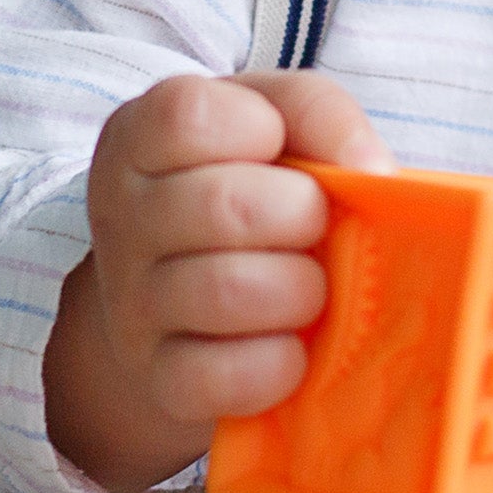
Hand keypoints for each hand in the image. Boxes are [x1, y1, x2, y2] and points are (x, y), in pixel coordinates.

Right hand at [44, 69, 392, 492]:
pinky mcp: (159, 379)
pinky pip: (224, 376)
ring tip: (309, 285)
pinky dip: (280, 363)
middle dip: (302, 215)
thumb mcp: (276, 120)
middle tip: (315, 226)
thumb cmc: (249, 184)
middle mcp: (121, 218)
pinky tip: (290, 342)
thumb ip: (319, 113)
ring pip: (227, 293)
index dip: (260, 129)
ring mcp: (132, 304)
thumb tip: (371, 170)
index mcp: (137, 138)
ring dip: (299, 290)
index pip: (189, 117)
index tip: (278, 148)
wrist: (195, 296)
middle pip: (223, 207)